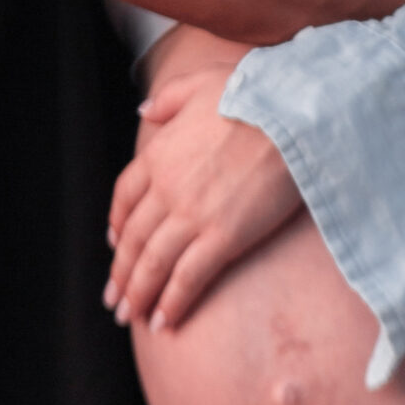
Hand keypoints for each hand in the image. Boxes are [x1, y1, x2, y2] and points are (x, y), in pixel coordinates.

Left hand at [104, 64, 303, 330]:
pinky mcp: (222, 238)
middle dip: (121, 272)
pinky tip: (163, 323)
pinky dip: (171, 303)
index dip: (117, 224)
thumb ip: (166, 98)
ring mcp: (192, 215)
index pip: (125, 197)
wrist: (290, 117)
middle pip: (133, 238)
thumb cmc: (251, 94)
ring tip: (130, 315)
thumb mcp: (198, 82)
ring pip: (153, 263)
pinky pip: (187, 278)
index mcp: (159, 154)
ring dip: (138, 294)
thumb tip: (143, 110)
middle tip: (114, 298)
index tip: (114, 244)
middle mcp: (167, 188)